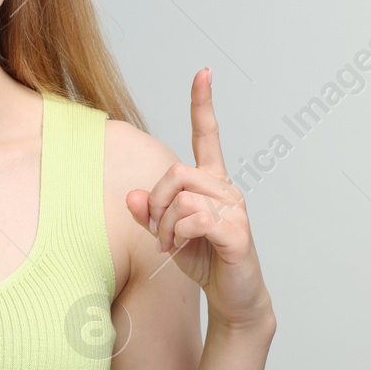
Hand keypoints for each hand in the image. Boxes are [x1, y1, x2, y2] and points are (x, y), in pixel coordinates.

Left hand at [125, 67, 271, 329]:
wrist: (233, 297)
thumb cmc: (203, 262)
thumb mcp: (167, 236)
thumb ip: (149, 214)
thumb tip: (133, 196)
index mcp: (212, 184)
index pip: (208, 136)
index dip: (203, 104)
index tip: (203, 72)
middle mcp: (227, 190)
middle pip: (176, 172)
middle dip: (155, 203)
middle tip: (157, 232)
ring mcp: (235, 210)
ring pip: (182, 197)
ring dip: (164, 225)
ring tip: (169, 245)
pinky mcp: (236, 232)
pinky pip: (194, 219)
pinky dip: (177, 235)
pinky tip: (180, 249)